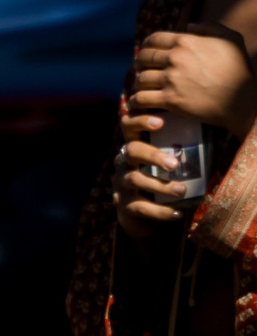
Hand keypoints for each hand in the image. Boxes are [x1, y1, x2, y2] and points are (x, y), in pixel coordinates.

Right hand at [115, 97, 197, 236]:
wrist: (143, 214)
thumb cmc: (163, 181)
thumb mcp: (169, 164)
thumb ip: (181, 150)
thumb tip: (214, 135)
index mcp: (135, 146)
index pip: (128, 125)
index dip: (140, 121)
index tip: (161, 122)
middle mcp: (123, 162)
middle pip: (131, 150)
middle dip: (153, 155)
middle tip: (174, 164)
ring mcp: (120, 183)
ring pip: (135, 179)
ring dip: (160, 185)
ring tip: (182, 190)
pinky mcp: (122, 204)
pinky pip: (139, 207)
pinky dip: (160, 211)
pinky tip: (178, 213)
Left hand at [130, 27, 256, 138]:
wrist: (243, 102)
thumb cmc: (239, 71)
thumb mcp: (232, 40)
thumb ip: (210, 27)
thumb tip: (189, 25)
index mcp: (185, 42)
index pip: (153, 39)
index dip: (146, 45)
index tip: (146, 52)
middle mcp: (175, 58)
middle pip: (143, 57)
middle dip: (140, 63)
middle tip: (142, 69)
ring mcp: (171, 79)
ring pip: (140, 78)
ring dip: (138, 82)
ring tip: (142, 86)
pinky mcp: (171, 99)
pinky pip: (142, 98)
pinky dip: (135, 101)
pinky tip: (136, 102)